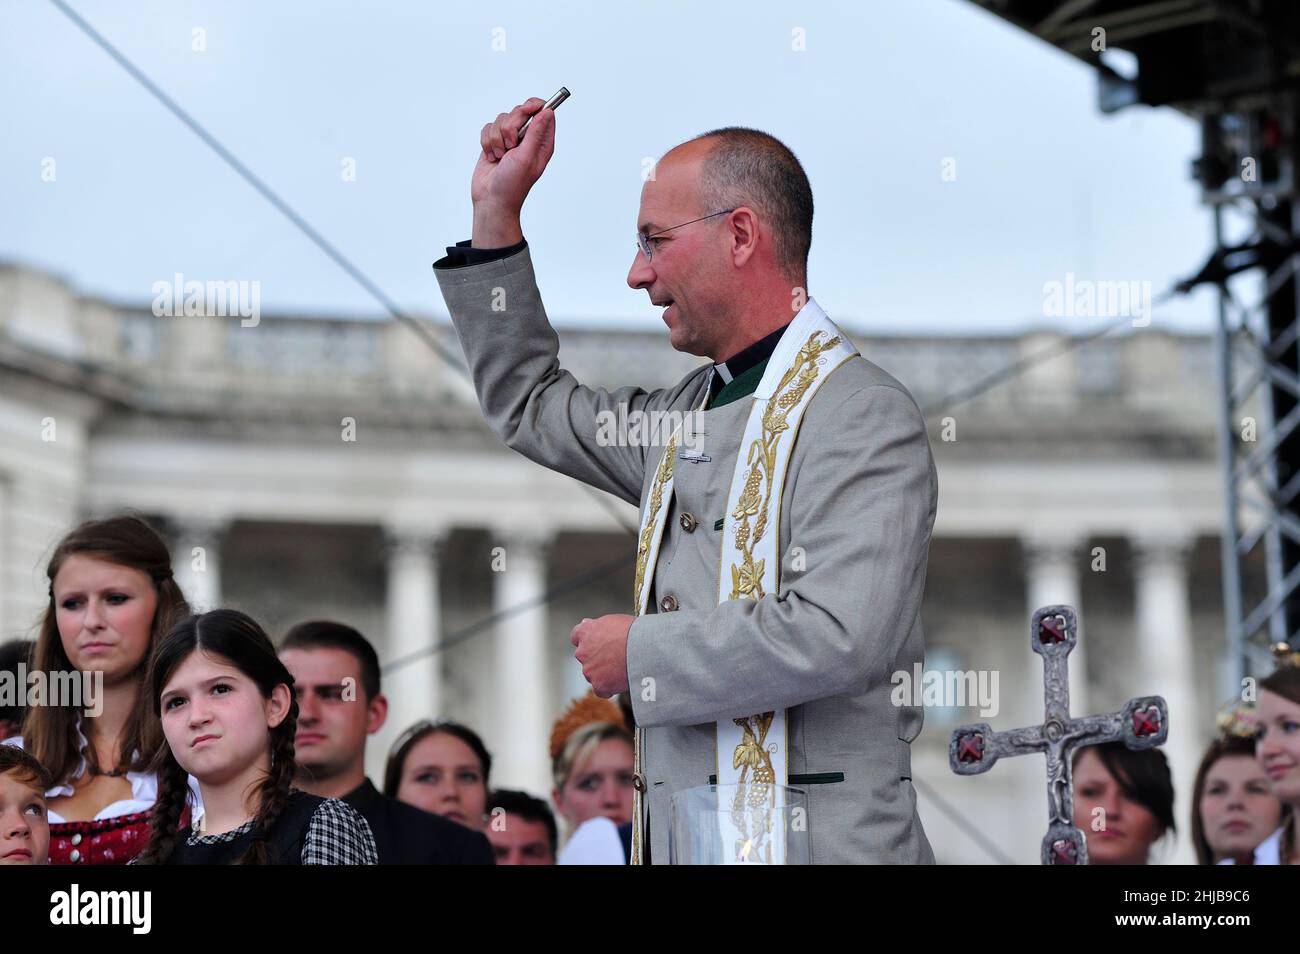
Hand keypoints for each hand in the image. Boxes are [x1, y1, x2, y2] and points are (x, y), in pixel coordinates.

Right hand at [470, 97, 555, 245]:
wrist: (491, 199)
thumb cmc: (512, 184)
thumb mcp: (527, 157)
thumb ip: (536, 133)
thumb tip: (547, 111)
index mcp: (541, 142)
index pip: (543, 112)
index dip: (535, 106)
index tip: (527, 109)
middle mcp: (527, 139)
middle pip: (520, 111)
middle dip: (510, 126)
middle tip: (511, 145)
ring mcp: (510, 140)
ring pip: (501, 119)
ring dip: (497, 138)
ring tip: (501, 156)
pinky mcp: (494, 142)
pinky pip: (487, 128)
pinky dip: (487, 142)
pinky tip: (492, 157)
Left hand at [571, 614, 633, 697]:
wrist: (644, 649)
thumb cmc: (634, 631)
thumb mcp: (614, 620)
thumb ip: (598, 625)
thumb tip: (589, 625)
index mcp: (585, 632)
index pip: (577, 637)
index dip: (588, 641)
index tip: (596, 642)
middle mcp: (583, 651)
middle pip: (586, 657)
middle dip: (597, 658)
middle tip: (614, 657)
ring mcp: (589, 669)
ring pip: (593, 674)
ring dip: (603, 673)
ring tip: (622, 668)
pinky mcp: (599, 684)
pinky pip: (601, 689)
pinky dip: (609, 688)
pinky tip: (620, 681)